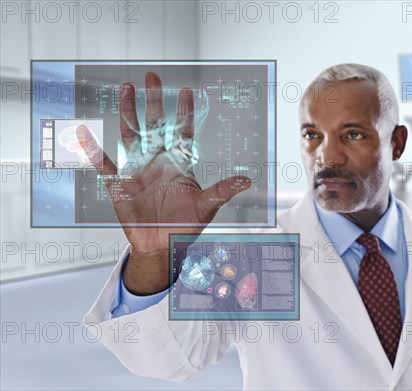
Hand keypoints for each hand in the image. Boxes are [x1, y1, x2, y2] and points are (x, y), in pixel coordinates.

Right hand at [77, 72, 250, 293]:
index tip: (187, 90)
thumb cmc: (185, 225)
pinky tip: (86, 134)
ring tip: (126, 89)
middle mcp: (158, 161)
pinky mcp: (119, 185)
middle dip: (154, 101)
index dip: (184, 112)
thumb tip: (246, 180)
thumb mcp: (206, 207)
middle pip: (155, 125)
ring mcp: (138, 170)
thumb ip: (222, 191)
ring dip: (128, 113)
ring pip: (131, 135)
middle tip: (152, 77)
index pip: (182, 132)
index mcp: (179, 164)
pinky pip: (105, 166)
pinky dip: (95, 152)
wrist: (162, 245)